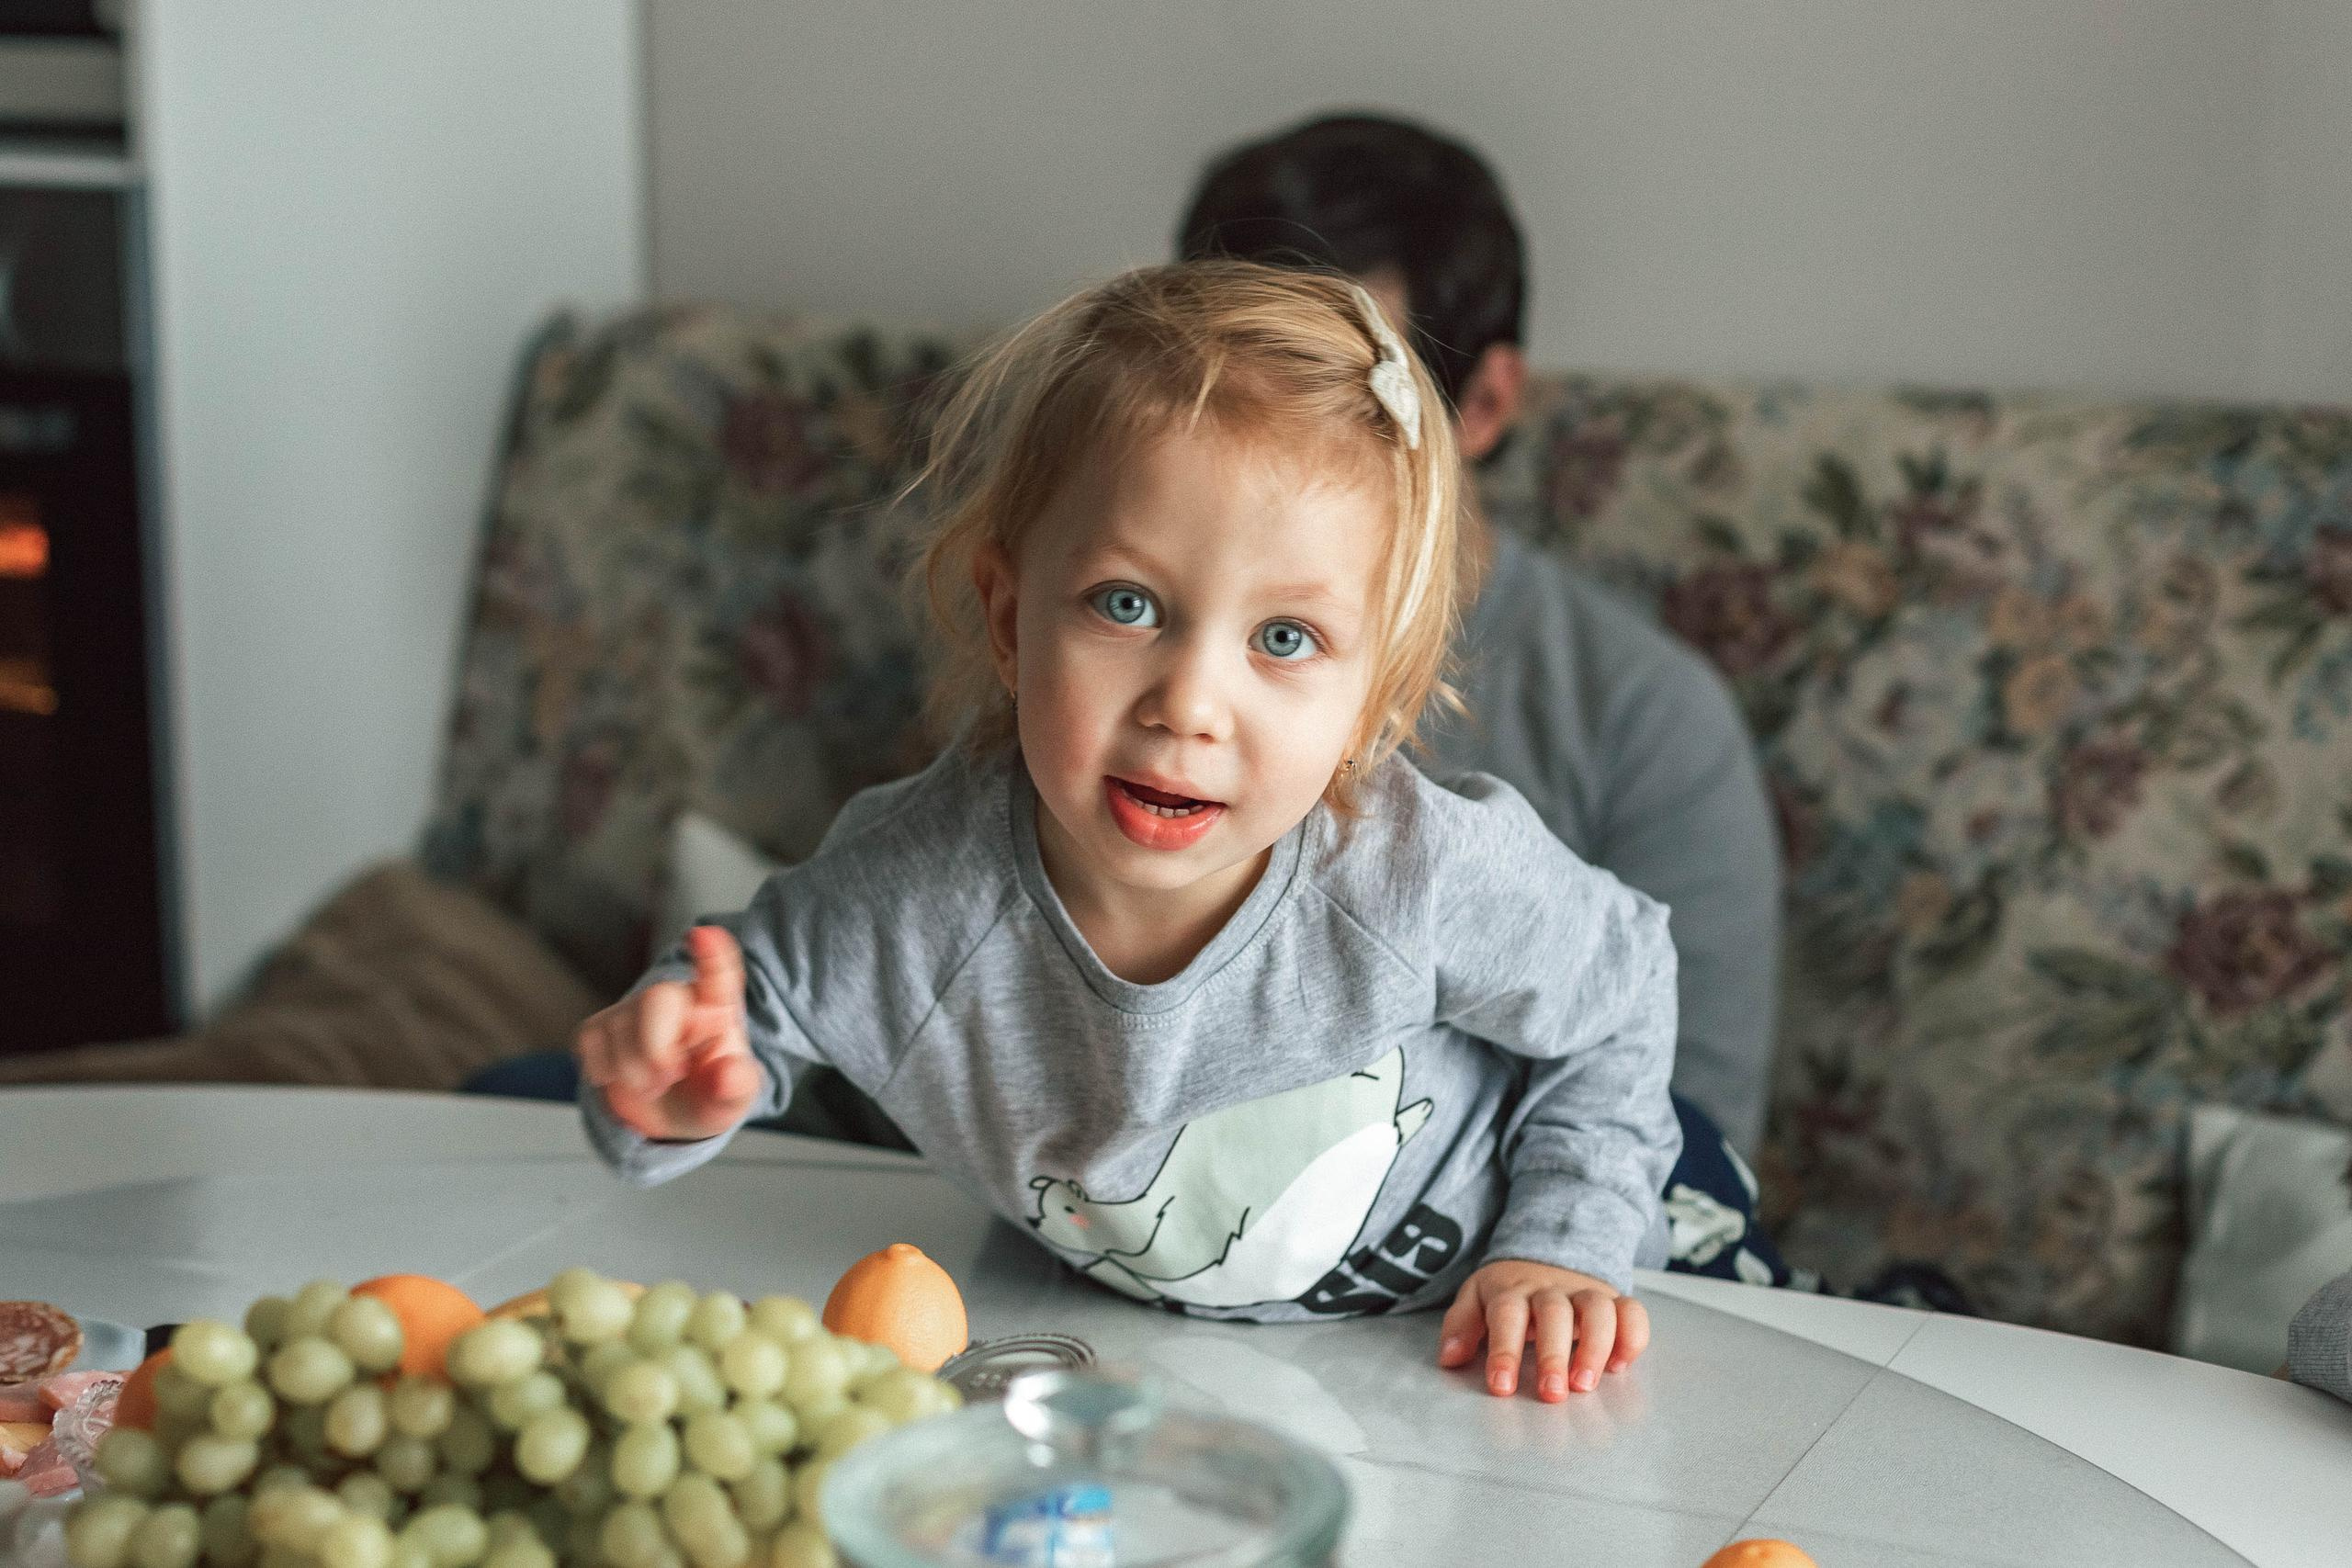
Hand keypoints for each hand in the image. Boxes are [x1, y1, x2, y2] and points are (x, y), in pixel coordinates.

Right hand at [575, 925, 762, 1140]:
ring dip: (633, 1072)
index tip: (703, 935)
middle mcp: (675, 998)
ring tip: (656, 1086)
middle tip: (670, 1077)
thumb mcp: (734, 1099)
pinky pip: (590, 1041)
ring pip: (619, 1028)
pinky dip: (604, 1071)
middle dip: (655, 1048)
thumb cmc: (708, 1094)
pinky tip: (625, 1078)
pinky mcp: (600, 1026)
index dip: (711, 954)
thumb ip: (738, 1086)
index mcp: (718, 1006)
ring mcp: (635, 1009)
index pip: (718, 974)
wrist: (670, 1116)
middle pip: (656, 1001)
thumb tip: (728, 1074)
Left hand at [1437, 1258, 1649, 1400]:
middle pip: (1554, 1313)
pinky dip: (1632, 1337)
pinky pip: (1632, 1312)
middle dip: (1554, 1354)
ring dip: (1595, 1347)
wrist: (1548, 1253)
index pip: (1507, 1315)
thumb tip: (1449, 1358)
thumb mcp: (1477, 1298)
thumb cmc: (1510, 1290)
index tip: (1502, 1386)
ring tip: (1585, 1384)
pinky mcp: (1614, 1301)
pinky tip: (1620, 1366)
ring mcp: (1585, 1294)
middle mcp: (1551, 1290)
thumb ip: (1461, 1325)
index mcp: (1513, 1290)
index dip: (1504, 1351)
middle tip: (1552, 1393)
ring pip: (1599, 1310)